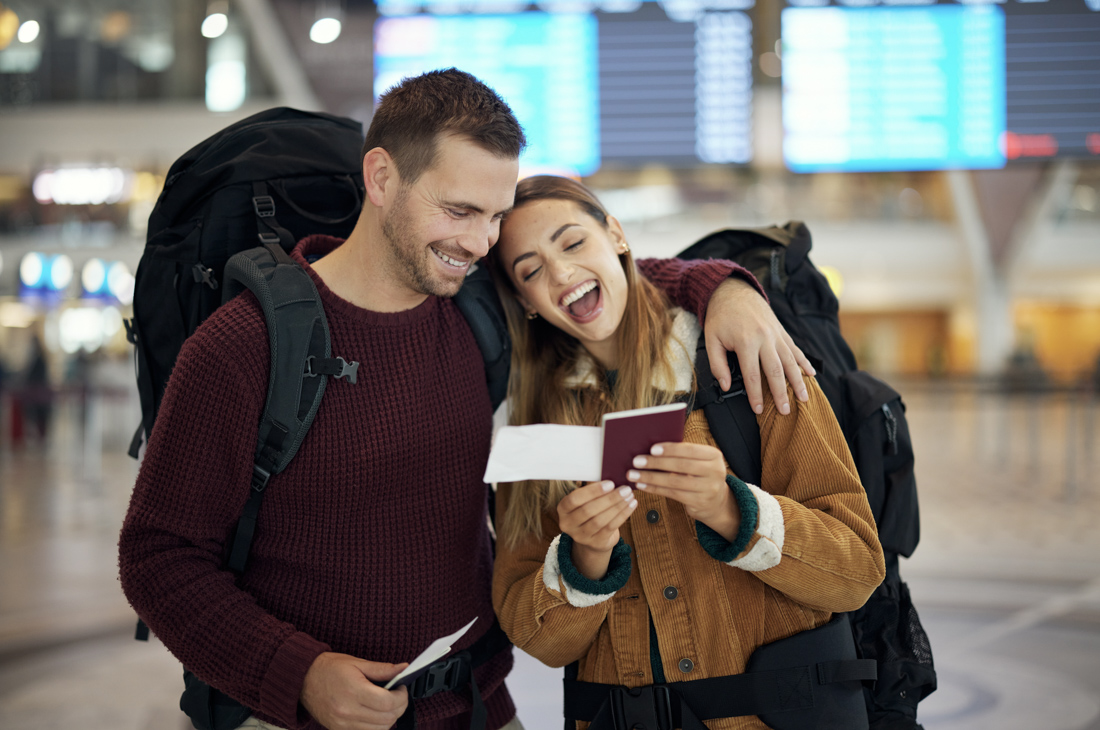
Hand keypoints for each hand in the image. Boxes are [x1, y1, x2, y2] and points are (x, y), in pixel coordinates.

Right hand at [300, 652, 409, 729]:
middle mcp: (347, 711)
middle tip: (398, 695)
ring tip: (387, 704)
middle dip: (399, 707)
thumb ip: (382, 669)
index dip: (401, 696)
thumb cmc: (328, 668)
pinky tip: (375, 714)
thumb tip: (403, 669)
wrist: (302, 679)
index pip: (388, 703)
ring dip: (389, 719)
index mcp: (353, 691)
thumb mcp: (357, 663)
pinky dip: (375, 726)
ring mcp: (342, 724)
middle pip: (386, 719)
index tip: (402, 688)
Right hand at [557, 481, 637, 579]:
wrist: (594, 538)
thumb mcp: (586, 500)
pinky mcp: (595, 543)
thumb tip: (612, 474)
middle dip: (609, 499)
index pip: (574, 499)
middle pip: (588, 510)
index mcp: (563, 509)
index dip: (592, 491)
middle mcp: (568, 524)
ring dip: (617, 506)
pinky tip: (631, 505)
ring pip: (600, 520)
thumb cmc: (591, 510)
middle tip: (625, 489)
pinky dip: (623, 515)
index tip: (610, 483)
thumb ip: (594, 489)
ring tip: (629, 496)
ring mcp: (581, 536)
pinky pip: (610, 527)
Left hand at [628, 443, 739, 540]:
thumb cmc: (700, 474)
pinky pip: (672, 494)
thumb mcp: (699, 461)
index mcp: (714, 456)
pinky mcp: (699, 502)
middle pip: (681, 466)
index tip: (651, 449)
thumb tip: (650, 448)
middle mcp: (715, 472)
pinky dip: (655, 489)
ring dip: (651, 477)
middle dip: (656, 463)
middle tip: (636, 461)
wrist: (716, 502)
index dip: (670, 449)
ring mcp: (709, 489)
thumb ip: (682, 454)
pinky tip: (642, 485)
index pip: (690, 450)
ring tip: (634, 474)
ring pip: (674, 482)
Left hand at [704, 278, 813, 415]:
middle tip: (785, 411)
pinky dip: (804, 362)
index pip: (752, 375)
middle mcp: (765, 338)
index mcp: (746, 342)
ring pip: (790, 361)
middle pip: (776, 371)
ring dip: (798, 381)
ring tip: (804, 399)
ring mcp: (776, 334)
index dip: (755, 394)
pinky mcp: (781, 331)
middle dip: (781, 393)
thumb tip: (726, 386)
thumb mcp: (711, 340)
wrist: (733, 291)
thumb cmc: (721, 317)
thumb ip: (717, 365)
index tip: (757, 410)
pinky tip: (811, 374)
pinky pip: (795, 349)